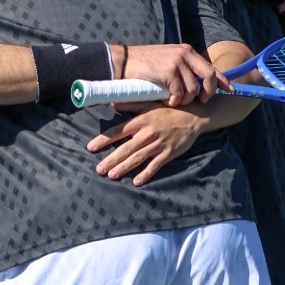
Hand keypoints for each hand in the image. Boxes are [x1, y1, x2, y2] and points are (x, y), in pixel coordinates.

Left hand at [86, 103, 211, 185]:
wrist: (194, 115)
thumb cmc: (168, 110)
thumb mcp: (148, 103)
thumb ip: (130, 104)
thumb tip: (111, 103)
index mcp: (141, 120)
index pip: (118, 131)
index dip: (104, 139)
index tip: (91, 147)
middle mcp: (148, 133)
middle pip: (126, 148)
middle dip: (111, 159)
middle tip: (99, 169)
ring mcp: (159, 144)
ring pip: (138, 158)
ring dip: (124, 167)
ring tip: (111, 175)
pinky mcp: (169, 153)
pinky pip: (156, 165)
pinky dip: (146, 174)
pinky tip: (136, 182)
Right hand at [121, 44, 223, 105]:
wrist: (124, 61)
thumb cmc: (144, 64)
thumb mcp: (168, 61)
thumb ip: (183, 69)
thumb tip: (196, 85)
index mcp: (186, 51)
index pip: (211, 66)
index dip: (223, 80)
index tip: (231, 90)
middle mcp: (185, 54)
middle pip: (209, 76)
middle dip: (208, 92)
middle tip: (201, 101)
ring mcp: (177, 62)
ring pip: (193, 89)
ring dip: (185, 100)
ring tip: (174, 101)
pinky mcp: (168, 71)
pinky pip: (179, 93)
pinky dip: (174, 100)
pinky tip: (166, 100)